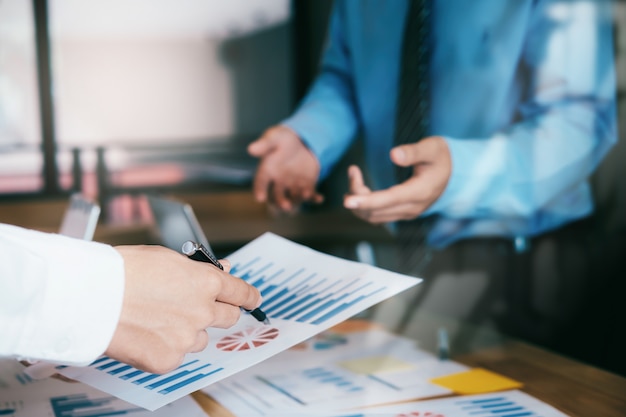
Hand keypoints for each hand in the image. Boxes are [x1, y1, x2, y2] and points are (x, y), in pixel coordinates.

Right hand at [106, 246, 260, 373]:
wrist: (92, 296)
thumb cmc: (124, 271)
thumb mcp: (168, 258)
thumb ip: (199, 269)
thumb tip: (224, 271)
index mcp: (207, 283)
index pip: (242, 293)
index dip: (249, 297)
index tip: (252, 300)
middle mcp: (203, 312)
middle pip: (228, 318)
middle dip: (218, 313)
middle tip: (197, 309)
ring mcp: (187, 339)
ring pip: (199, 338)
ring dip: (187, 331)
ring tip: (156, 318)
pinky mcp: (169, 360)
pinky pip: (176, 355)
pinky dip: (164, 347)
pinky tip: (144, 333)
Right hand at [248, 125, 323, 212]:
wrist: (301, 140)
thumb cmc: (283, 138)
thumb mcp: (275, 137)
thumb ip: (265, 144)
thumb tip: (251, 149)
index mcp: (267, 170)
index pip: (261, 182)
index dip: (259, 190)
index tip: (260, 198)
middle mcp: (278, 181)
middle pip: (277, 196)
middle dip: (281, 202)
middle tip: (286, 206)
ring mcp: (292, 185)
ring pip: (294, 197)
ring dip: (299, 199)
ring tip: (306, 194)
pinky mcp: (306, 185)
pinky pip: (310, 194)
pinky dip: (314, 198)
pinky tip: (320, 198)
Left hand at [344, 136, 450, 222]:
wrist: (454, 174)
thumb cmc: (441, 157)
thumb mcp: (432, 148)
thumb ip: (414, 151)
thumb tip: (393, 154)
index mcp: (420, 192)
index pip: (389, 200)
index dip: (367, 201)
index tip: (348, 200)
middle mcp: (412, 208)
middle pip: (376, 211)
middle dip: (357, 195)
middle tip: (353, 171)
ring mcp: (406, 213)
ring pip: (373, 216)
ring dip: (358, 201)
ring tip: (354, 176)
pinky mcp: (401, 213)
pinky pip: (377, 215)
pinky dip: (364, 205)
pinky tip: (358, 189)